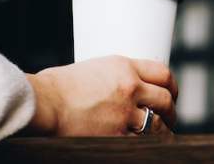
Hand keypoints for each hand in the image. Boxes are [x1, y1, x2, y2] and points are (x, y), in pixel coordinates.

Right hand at [24, 55, 177, 135]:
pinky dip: (148, 144)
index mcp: (124, 66)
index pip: (162, 72)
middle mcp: (130, 86)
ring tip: (164, 133)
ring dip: (164, 129)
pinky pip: (142, 141)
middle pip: (165, 98)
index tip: (171, 92)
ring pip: (158, 123)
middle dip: (171, 110)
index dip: (171, 85)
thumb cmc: (54, 87)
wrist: (42, 103)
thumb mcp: (90, 70)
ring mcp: (125, 112)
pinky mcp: (116, 134)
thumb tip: (114, 87)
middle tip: (170, 116)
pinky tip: (150, 146)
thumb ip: (110, 77)